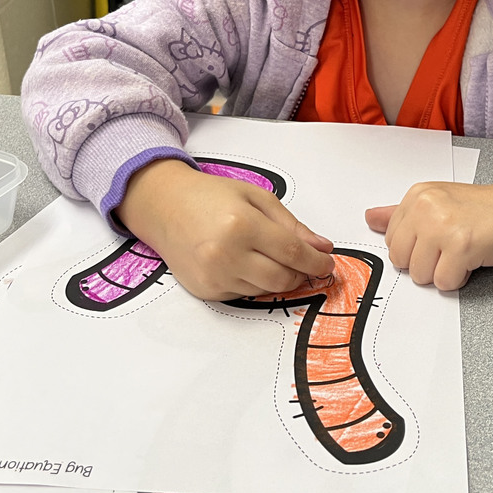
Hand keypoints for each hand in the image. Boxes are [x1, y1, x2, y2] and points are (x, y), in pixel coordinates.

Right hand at [116, 158, 333, 300]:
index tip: (327, 263)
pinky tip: (247, 263)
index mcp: (242, 225)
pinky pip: (244, 295)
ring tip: (271, 257)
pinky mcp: (206, 291)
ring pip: (265, 290)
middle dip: (301, 274)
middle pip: (282, 279)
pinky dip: (254, 283)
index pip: (293, 253)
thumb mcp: (256, 197)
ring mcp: (214, 276)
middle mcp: (226, 254)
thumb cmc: (210, 196)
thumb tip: (321, 247)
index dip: (316, 261)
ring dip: (278, 278)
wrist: (165, 207)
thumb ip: (292, 224)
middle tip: (306, 263)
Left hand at [364, 169, 492, 290]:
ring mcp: (443, 225)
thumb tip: (370, 218)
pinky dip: (460, 280)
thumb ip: (403, 214)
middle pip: (400, 260)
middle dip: (425, 263)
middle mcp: (426, 206)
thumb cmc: (490, 210)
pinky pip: (444, 283)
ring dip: (443, 273)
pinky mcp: (462, 246)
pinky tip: (474, 260)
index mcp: (418, 194)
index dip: (416, 249)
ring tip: (464, 253)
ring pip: (419, 275)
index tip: (438, 239)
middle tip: (452, 248)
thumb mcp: (441, 203)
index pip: (390, 240)